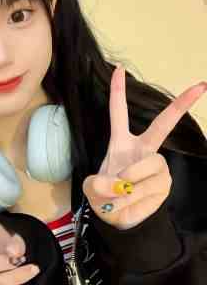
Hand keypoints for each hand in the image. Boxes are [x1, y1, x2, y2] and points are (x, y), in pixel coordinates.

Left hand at [83, 65, 206, 229]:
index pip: (119, 111)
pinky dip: (139, 196)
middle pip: (162, 125)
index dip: (118, 90)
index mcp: (121, 141)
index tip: (119, 68)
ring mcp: (157, 165)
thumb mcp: (91, 188)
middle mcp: (143, 148)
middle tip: (200, 86)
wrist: (117, 218)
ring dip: (133, 182)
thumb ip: (99, 184)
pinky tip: (133, 200)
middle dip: (180, 105)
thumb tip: (121, 184)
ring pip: (152, 164)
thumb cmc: (104, 195)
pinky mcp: (165, 182)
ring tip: (123, 193)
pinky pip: (154, 185)